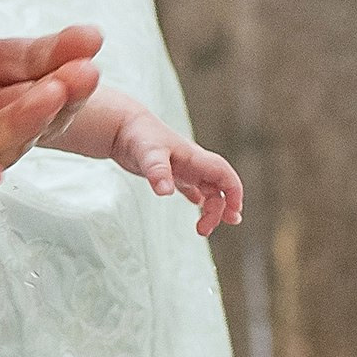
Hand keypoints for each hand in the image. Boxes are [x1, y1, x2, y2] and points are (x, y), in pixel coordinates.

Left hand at [116, 112, 244, 234]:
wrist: (121, 126)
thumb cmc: (137, 136)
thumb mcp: (148, 154)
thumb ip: (158, 172)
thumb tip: (166, 193)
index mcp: (195, 159)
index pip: (225, 176)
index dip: (234, 193)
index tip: (233, 213)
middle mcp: (193, 163)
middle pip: (218, 189)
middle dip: (219, 210)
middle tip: (204, 231)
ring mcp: (183, 167)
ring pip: (208, 190)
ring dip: (211, 208)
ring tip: (202, 229)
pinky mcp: (171, 172)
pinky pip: (192, 187)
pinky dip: (199, 198)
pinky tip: (198, 206)